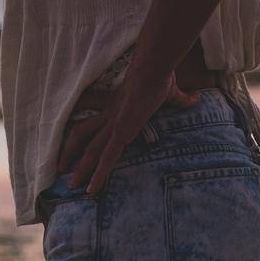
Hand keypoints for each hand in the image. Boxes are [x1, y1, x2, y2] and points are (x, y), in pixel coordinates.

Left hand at [59, 72, 200, 194]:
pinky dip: (98, 175)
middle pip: (83, 135)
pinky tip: (91, 190)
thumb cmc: (159, 76)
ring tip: (71, 186)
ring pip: (90, 151)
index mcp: (116, 106)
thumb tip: (197, 97)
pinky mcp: (121, 133)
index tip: (73, 143)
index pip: (94, 119)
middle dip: (71, 152)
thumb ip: (182, 98)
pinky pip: (106, 159)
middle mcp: (109, 117)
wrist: (152, 70)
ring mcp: (114, 126)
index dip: (83, 132)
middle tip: (61, 167)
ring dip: (80, 169)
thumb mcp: (171, 91)